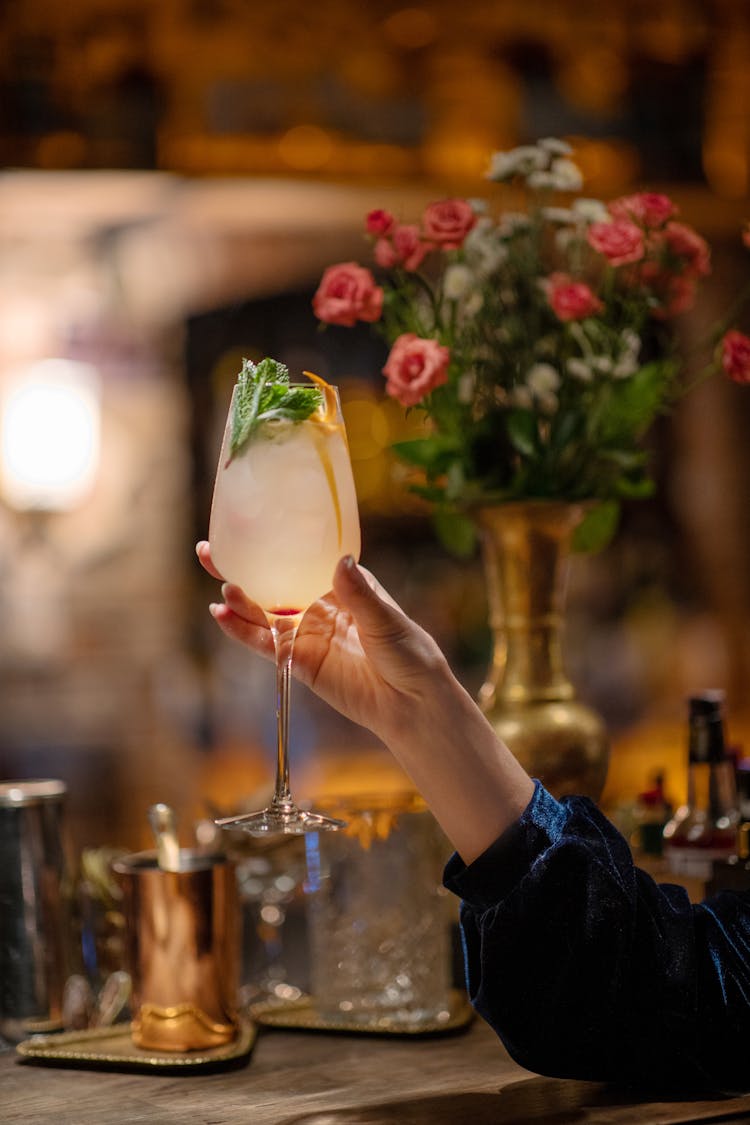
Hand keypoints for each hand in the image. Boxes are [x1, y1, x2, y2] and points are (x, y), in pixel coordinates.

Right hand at [196, 541, 534, 862]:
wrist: (413, 704)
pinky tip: (223, 618)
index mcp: (342, 585)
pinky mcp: (299, 662)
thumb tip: (340, 561)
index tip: (245, 528)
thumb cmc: (410, 655)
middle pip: (272, 583)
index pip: (301, 557)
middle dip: (240, 568)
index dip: (272, 544)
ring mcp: (306, 634)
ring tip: (222, 587)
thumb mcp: (386, 620)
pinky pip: (266, 645)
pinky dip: (243, 632)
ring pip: (263, 613)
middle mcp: (318, 605)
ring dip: (239, 601)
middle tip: (208, 553)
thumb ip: (359, 595)